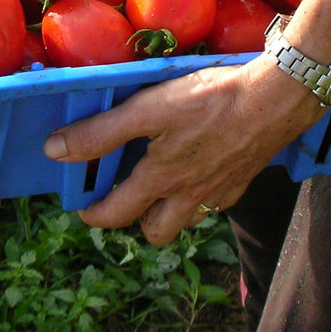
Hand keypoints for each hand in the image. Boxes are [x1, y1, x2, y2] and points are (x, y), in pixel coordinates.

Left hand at [43, 54, 325, 243]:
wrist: (275, 99)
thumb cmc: (211, 100)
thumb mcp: (147, 110)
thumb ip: (101, 133)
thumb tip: (55, 151)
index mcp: (161, 180)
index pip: (118, 213)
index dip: (96, 216)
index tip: (85, 211)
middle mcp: (189, 195)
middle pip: (156, 232)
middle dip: (136, 223)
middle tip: (125, 201)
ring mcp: (220, 190)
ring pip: (188, 220)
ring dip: (170, 213)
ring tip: (161, 188)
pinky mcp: (244, 178)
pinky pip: (217, 201)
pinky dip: (203, 195)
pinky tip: (202, 170)